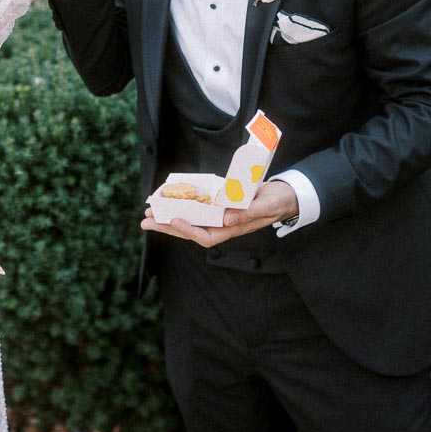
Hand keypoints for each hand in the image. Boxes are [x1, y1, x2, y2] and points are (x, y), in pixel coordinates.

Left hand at [140, 180, 297, 248]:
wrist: (284, 195)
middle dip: (167, 226)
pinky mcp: (219, 203)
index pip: (206, 236)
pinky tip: (169, 199)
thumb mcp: (265, 207)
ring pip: (190, 218)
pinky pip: (197, 206)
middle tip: (145, 220)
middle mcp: (223, 224)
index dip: (189, 231)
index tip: (174, 221)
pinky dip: (183, 202)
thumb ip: (247, 213)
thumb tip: (227, 220)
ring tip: (149, 212)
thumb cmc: (277, 203)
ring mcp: (220, 215)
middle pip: (190, 230)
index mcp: (233, 229)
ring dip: (170, 216)